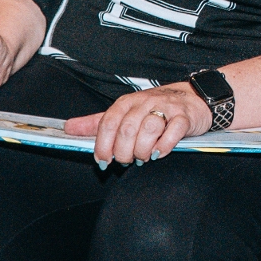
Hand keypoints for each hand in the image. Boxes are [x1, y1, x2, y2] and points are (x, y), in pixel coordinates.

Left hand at [64, 83, 211, 167]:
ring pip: (149, 129)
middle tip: (126, 160)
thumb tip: (69, 128)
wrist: (192, 98)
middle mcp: (145, 102)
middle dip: (123, 151)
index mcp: (127, 102)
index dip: (103, 145)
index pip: (108, 123)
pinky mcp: (184, 117)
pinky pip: (173, 131)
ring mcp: (166, 108)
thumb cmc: (154, 109)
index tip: (103, 161)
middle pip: (127, 129)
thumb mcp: (124, 113)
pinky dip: (163, 145)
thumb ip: (97, 123)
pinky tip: (158, 153)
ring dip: (142, 149)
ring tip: (143, 157)